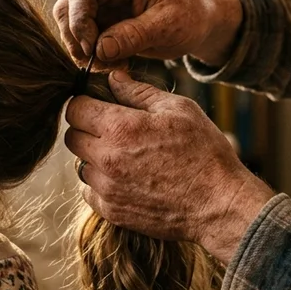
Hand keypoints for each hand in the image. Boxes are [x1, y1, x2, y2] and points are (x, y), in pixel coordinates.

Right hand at [53, 0, 243, 65]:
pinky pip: (85, 40)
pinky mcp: (103, 23)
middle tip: (95, 62)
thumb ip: (134, 35)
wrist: (200, 22)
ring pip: (71, 26)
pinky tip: (117, 64)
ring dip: (84, 51)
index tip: (91, 48)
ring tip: (112, 65)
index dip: (79, 20)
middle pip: (67, 7)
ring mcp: (102, 4)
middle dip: (76, 38)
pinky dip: (94, 57)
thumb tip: (100, 49)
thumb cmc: (190, 15)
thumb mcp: (168, 25)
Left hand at [64, 70, 274, 263]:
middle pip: (72, 137)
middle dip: (87, 129)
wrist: (218, 205)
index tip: (99, 106)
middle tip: (113, 130)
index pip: (75, 108)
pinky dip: (102, 184)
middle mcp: (106, 159)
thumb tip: (113, 77)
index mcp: (120, 128)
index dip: (86, 103)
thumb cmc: (204, 153)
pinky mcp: (112, 211)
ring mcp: (107, 189)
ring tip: (125, 157)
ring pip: (80, 165)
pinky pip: (90, 193)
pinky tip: (127, 179)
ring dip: (95, 158)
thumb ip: (139, 92)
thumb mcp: (179, 110)